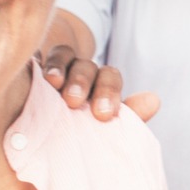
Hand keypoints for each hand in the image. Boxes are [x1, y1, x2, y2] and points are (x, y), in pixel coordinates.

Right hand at [39, 9, 158, 122]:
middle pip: (90, 68)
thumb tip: (154, 100)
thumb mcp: (104, 126)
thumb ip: (130, 117)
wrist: (45, 131)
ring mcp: (59, 68)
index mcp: (102, 88)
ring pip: (67, 58)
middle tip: (74, 102)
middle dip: (85, 83)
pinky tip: (38, 73)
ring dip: (61, 69)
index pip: (110, 79)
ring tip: (53, 83)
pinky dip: (43, 63)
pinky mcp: (34, 68)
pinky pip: (40, 58)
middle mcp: (83, 74)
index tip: (103, 115)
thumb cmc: (83, 131)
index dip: (109, 93)